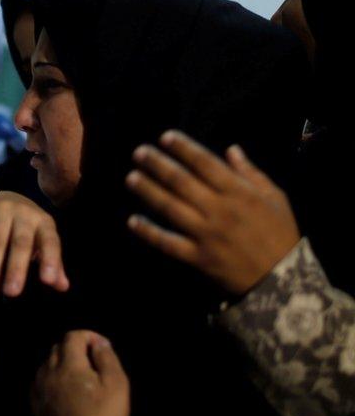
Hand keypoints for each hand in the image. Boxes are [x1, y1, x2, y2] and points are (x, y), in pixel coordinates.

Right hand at [0, 192, 68, 296]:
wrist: (5, 198)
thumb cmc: (26, 228)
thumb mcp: (42, 241)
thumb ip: (52, 264)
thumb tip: (62, 287)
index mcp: (44, 223)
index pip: (50, 242)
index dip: (50, 260)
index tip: (48, 281)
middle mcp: (25, 213)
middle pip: (20, 243)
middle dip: (16, 269)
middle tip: (12, 293)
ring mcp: (2, 208)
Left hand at [33, 331, 128, 415]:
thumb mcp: (117, 384)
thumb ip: (107, 357)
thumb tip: (98, 341)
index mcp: (68, 366)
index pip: (72, 337)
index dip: (88, 335)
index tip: (101, 345)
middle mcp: (48, 374)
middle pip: (57, 349)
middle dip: (74, 348)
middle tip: (91, 360)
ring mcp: (39, 391)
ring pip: (46, 365)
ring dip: (60, 363)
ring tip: (78, 375)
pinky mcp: (36, 407)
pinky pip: (39, 383)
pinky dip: (51, 379)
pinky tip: (63, 390)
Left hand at [126, 130, 300, 294]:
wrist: (283, 279)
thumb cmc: (280, 234)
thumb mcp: (275, 198)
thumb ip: (251, 173)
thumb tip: (231, 149)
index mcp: (239, 192)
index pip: (205, 163)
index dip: (184, 148)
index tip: (165, 137)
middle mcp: (220, 210)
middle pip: (182, 182)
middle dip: (158, 164)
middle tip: (139, 152)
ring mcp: (207, 234)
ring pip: (171, 208)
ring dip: (148, 191)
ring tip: (131, 178)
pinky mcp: (198, 257)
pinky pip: (168, 243)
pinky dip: (149, 232)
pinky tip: (132, 220)